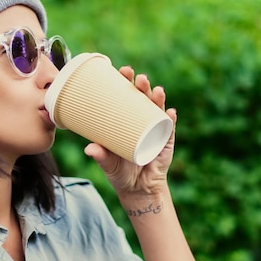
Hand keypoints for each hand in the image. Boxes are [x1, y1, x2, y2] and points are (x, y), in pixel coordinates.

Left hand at [84, 66, 176, 196]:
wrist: (137, 189)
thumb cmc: (119, 171)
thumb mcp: (108, 163)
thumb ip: (100, 156)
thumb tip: (89, 149)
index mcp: (125, 119)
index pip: (124, 95)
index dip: (124, 82)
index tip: (120, 70)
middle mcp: (141, 119)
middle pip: (142, 97)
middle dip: (141, 85)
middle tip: (137, 77)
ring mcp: (155, 128)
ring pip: (157, 108)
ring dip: (158, 97)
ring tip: (156, 90)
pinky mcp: (166, 141)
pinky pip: (170, 128)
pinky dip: (170, 120)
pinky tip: (170, 113)